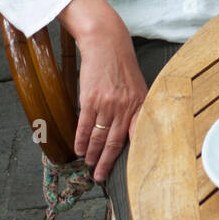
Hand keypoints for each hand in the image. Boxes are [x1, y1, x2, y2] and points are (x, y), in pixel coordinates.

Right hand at [72, 18, 146, 182]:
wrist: (107, 44)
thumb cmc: (122, 65)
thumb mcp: (137, 86)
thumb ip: (136, 108)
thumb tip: (131, 131)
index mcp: (140, 103)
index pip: (137, 134)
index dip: (132, 154)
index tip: (128, 169)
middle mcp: (126, 106)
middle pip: (115, 141)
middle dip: (106, 161)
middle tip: (100, 176)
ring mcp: (108, 103)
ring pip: (99, 136)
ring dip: (92, 153)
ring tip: (88, 163)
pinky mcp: (91, 99)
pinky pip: (84, 125)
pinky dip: (80, 140)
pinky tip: (78, 149)